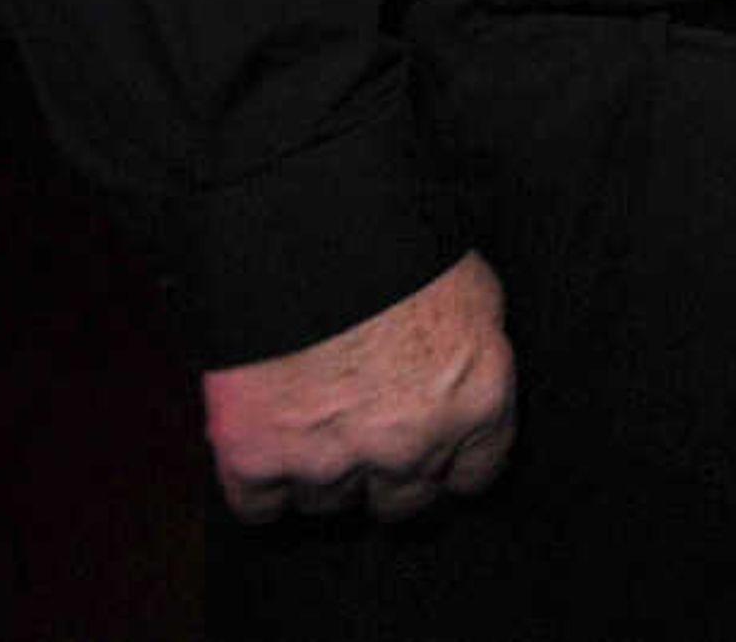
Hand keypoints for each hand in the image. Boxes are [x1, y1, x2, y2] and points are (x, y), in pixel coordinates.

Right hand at [199, 250, 516, 523]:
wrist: (310, 228)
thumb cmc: (400, 242)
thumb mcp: (472, 290)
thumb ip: (473, 352)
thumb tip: (461, 374)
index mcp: (476, 401)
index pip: (474, 473)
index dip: (447, 460)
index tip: (432, 450)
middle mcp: (412, 445)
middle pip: (403, 498)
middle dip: (387, 470)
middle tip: (365, 430)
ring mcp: (333, 458)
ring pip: (329, 501)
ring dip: (320, 471)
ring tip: (309, 419)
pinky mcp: (258, 458)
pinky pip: (259, 507)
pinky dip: (259, 485)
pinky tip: (263, 453)